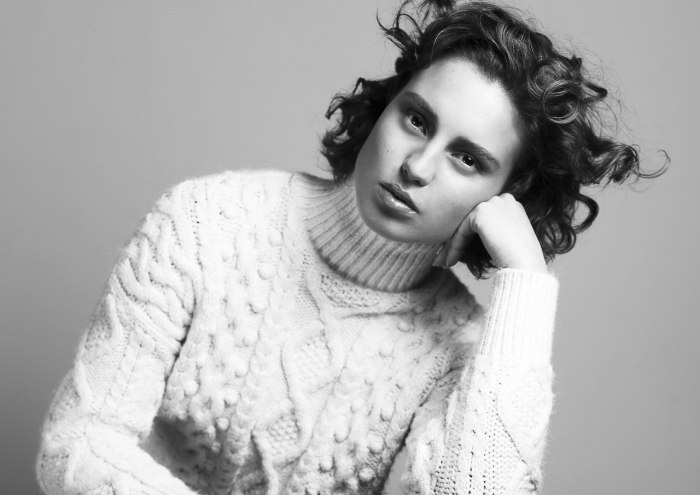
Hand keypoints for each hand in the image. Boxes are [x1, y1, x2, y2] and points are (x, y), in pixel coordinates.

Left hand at [432, 193, 546, 271]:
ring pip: (464, 225)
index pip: (482, 219)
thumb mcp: (506, 240)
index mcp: (511, 204)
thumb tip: (468, 237)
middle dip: (456, 241)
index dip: (467, 237)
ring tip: (442, 263)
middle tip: (443, 259)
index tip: (457, 254)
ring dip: (452, 246)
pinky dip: (454, 246)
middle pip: (471, 221)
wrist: (525, 265)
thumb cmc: (518, 260)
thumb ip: (491, 232)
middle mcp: (502, 199)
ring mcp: (492, 203)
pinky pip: (461, 230)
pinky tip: (450, 261)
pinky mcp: (481, 212)